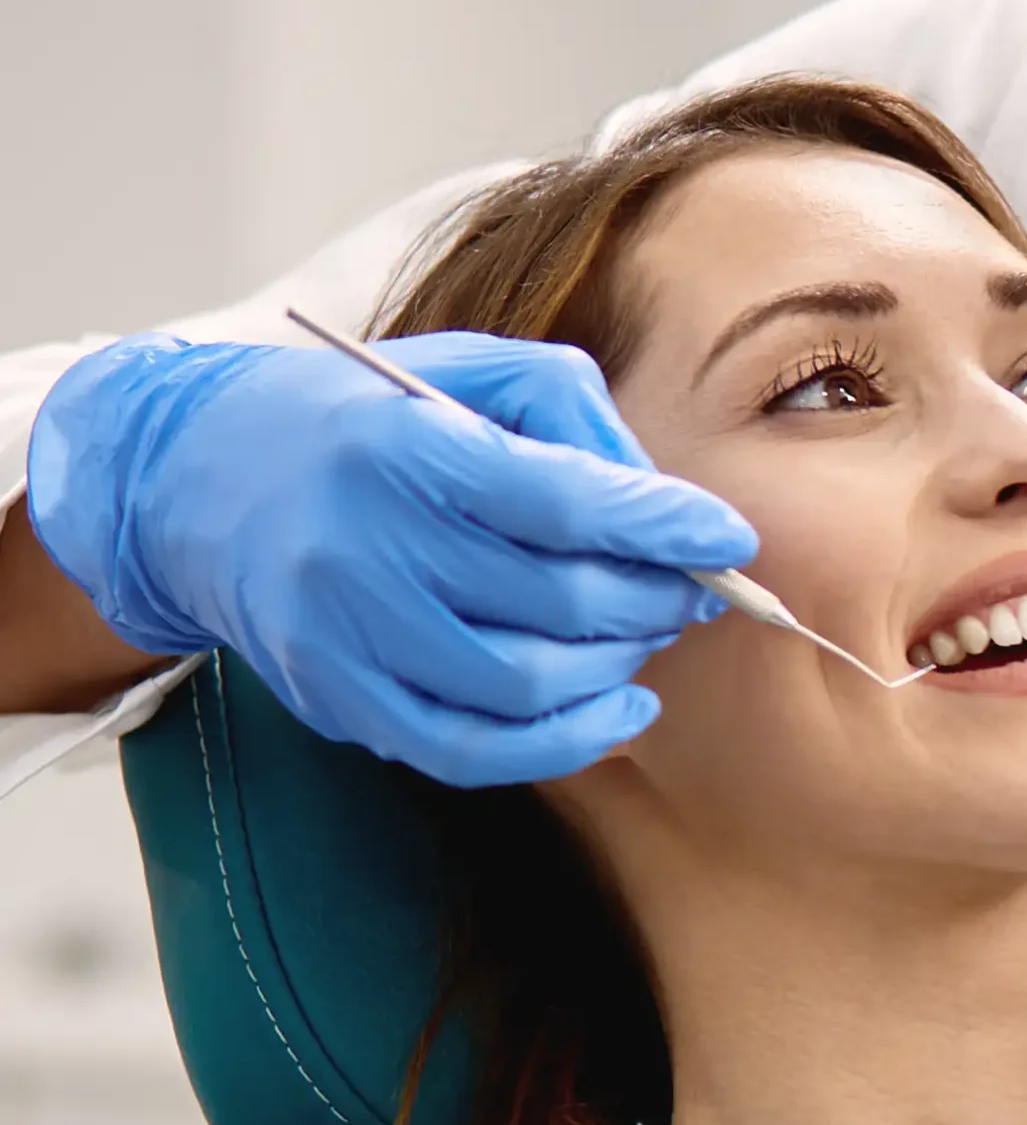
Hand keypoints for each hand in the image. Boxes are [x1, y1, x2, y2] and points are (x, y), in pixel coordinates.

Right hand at [27, 331, 755, 784]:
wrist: (198, 476)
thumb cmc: (363, 418)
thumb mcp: (465, 372)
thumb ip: (572, 413)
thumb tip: (663, 499)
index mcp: (404, 448)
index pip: (563, 500)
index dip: (663, 526)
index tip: (729, 537)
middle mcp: (367, 546)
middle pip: (558, 602)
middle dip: (654, 599)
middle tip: (693, 587)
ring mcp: (345, 635)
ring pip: (526, 686)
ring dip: (617, 667)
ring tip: (646, 633)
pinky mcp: (337, 699)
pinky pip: (471, 752)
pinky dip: (565, 743)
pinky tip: (619, 710)